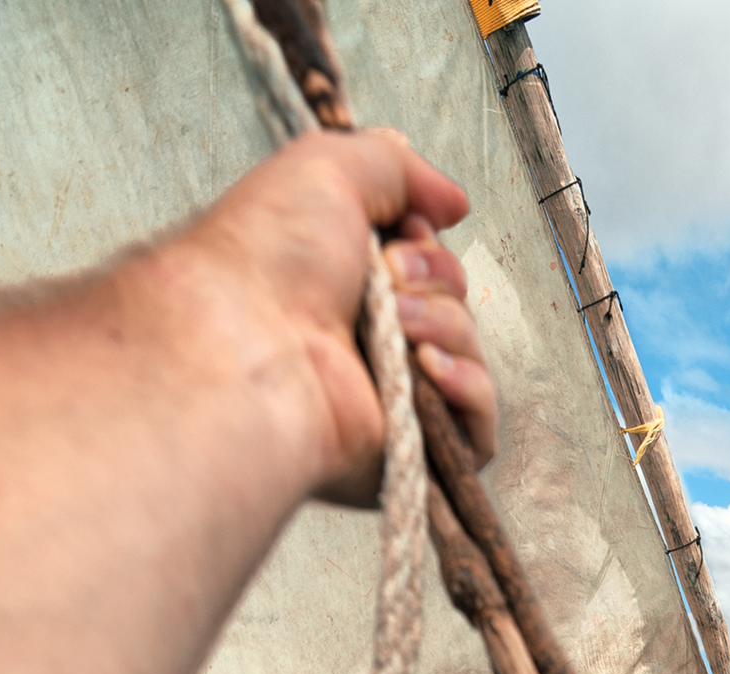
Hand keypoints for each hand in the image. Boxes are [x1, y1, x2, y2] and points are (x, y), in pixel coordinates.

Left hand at [167, 127, 497, 505]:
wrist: (250, 343)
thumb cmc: (268, 258)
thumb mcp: (330, 166)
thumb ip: (397, 166)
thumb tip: (454, 201)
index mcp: (347, 287)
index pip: (428, 266)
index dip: (426, 244)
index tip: (400, 233)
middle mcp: (368, 344)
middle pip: (455, 305)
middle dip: (436, 280)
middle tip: (388, 280)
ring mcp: (391, 401)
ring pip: (469, 356)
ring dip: (445, 326)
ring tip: (396, 325)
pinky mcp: (411, 453)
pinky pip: (478, 430)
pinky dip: (468, 388)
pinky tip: (428, 369)